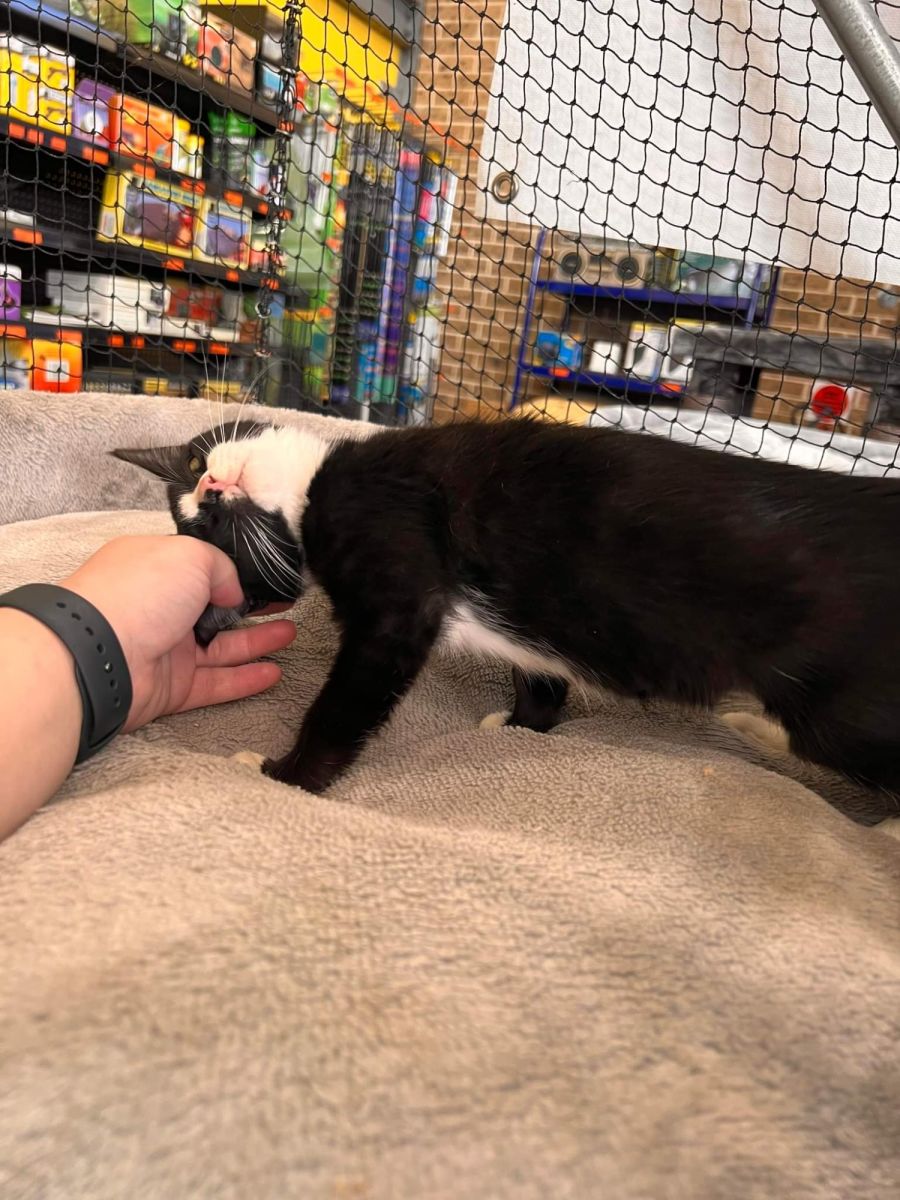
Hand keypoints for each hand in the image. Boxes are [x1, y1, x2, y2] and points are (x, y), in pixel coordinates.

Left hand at [63, 535, 295, 730]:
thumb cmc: (140, 592)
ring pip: (221, 647)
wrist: (100, 655)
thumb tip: (233, 593)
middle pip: (214, 608)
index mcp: (156, 569)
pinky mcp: (171, 688)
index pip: (199, 567)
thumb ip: (222, 568)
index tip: (268, 573)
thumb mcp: (190, 556)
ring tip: (291, 633)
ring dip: (257, 641)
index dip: (233, 570)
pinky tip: (275, 673)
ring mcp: (166, 649)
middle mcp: (160, 607)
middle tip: (286, 603)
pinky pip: (215, 683)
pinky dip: (245, 679)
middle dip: (252, 606)